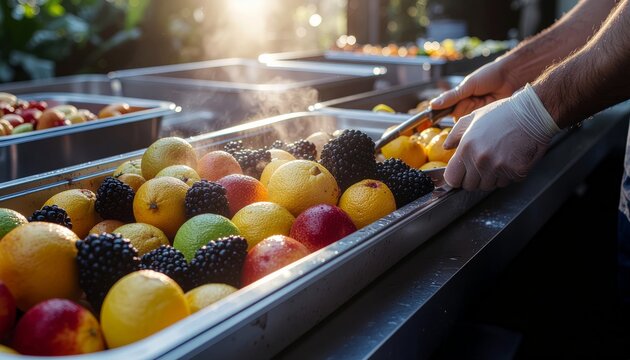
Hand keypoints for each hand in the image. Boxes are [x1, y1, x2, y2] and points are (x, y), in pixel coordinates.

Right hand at [430, 60, 519, 118]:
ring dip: (471, 114)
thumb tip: (432, 105)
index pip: (446, 109)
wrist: (510, 76)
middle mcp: (466, 105)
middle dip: (461, 109)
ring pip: (466, 120)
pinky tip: (486, 108)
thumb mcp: (467, 85)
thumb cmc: (488, 76)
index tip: (434, 117)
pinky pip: (477, 123)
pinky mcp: (486, 117)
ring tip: (481, 101)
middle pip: (456, 116)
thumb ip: (451, 97)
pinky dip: (480, 118)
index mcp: (459, 96)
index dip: (442, 112)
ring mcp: (476, 112)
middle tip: (470, 100)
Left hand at [443, 84, 560, 190]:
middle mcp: (480, 160)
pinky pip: (505, 182)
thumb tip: (446, 147)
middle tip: (481, 164)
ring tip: (497, 159)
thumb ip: (455, 134)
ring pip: (487, 186)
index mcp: (467, 148)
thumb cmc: (502, 113)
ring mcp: (499, 168)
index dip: (456, 177)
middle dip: (473, 178)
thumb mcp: (473, 117)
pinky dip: (506, 175)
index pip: (453, 179)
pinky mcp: (516, 172)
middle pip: (469, 186)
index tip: (460, 174)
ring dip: (490, 177)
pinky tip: (509, 159)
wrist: (531, 113)